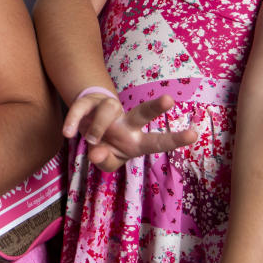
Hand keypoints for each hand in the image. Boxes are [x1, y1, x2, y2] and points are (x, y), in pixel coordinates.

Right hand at [66, 91, 197, 171]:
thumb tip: (96, 152)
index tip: (195, 134)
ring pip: (108, 110)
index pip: (157, 141)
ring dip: (97, 128)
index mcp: (136, 141)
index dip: (175, 139)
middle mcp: (126, 123)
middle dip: (155, 108)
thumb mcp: (108, 162)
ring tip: (89, 141)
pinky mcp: (89, 103)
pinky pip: (80, 109)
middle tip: (170, 100)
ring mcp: (108, 110)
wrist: (87, 125)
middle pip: (142, 113)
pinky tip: (68, 133)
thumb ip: (105, 161)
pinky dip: (73, 121)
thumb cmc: (105, 147)